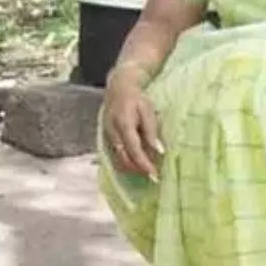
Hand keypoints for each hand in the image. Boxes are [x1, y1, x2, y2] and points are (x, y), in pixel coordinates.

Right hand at [102, 65, 162, 179]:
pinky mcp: (106, 137)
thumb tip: (159, 151)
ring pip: (118, 158)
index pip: (134, 150)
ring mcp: (107, 135)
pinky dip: (126, 162)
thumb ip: (151, 131)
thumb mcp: (148, 111)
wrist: (118, 88)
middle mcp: (113, 132)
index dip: (144, 164)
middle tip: (153, 177)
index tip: (155, 175)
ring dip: (132, 168)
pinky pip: (115, 154)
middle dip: (138, 170)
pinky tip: (136, 164)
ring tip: (146, 171)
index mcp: (124, 124)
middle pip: (124, 158)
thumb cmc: (136, 99)